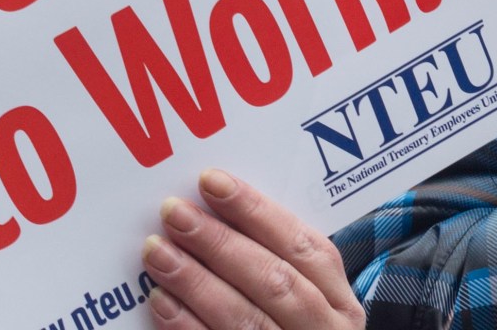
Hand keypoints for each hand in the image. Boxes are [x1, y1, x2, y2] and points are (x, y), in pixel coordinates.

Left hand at [140, 169, 363, 328]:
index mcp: (340, 305)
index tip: (212, 182)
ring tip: (156, 251)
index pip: (303, 246)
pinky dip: (187, 328)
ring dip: (196, 281)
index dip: (257, 212)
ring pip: (245, 319)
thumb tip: (219, 211)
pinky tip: (161, 302)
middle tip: (174, 213)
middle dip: (220, 242)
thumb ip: (279, 267)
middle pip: (273, 280)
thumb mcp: (309, 307)